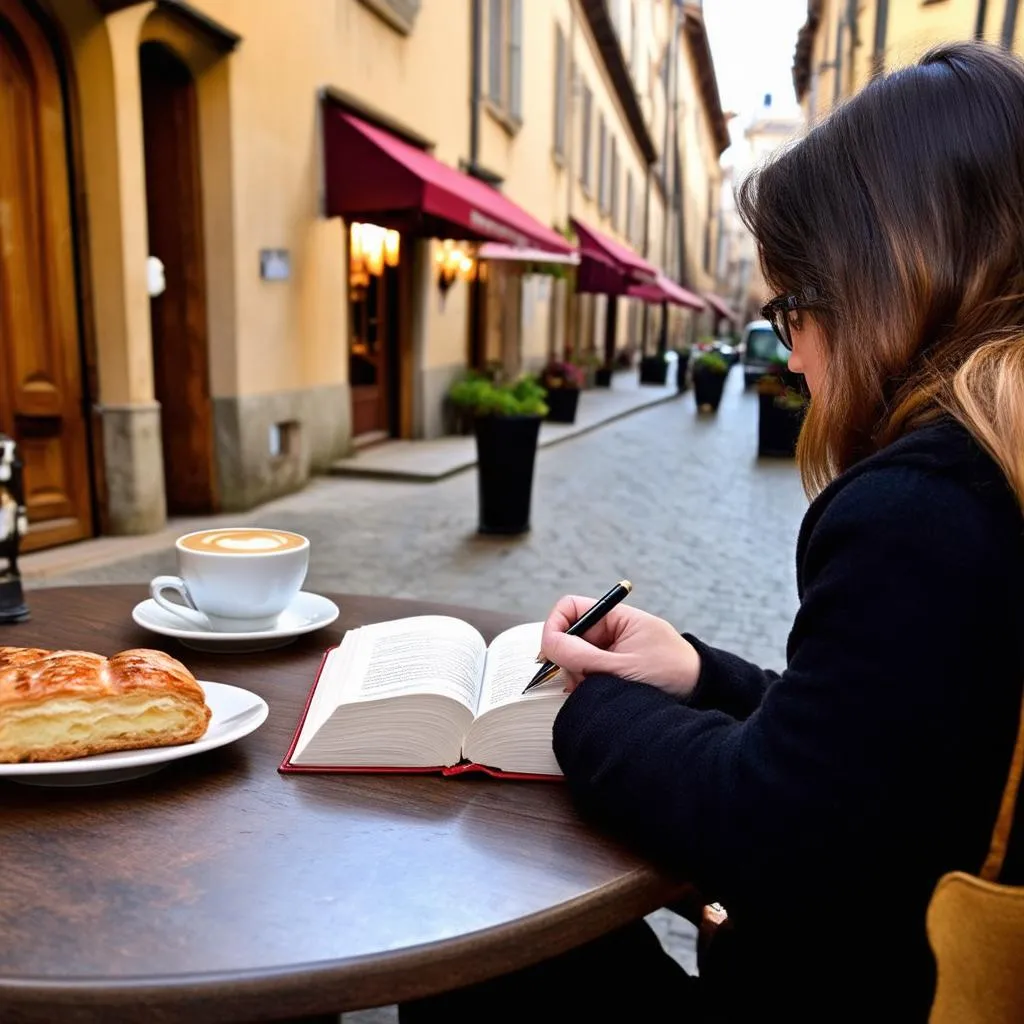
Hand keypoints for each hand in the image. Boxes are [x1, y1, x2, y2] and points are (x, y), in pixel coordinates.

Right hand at [540, 595, 701, 698]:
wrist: (703, 695)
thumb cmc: (672, 674)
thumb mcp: (622, 667)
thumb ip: (583, 656)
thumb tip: (548, 645)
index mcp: (617, 618)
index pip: (572, 608)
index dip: (556, 626)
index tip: (551, 651)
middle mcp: (613, 631)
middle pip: (570, 635)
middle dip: (568, 658)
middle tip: (579, 679)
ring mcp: (612, 650)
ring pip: (577, 657)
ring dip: (578, 674)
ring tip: (597, 689)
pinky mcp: (614, 669)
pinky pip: (588, 672)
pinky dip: (586, 684)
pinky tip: (599, 695)